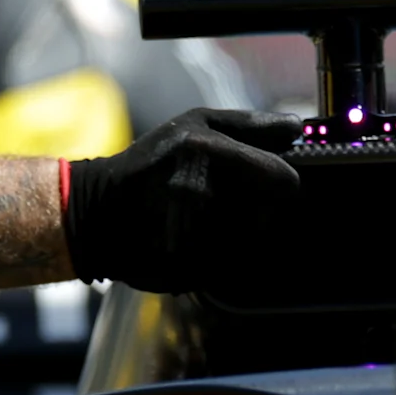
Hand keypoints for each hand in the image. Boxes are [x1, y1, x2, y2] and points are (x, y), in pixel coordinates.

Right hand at [62, 109, 301, 292]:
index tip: (267, 180)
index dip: (281, 181)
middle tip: (227, 198)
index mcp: (212, 156)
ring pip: (253, 241)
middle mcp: (207, 198)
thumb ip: (250, 124)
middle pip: (272, 214)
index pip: (285, 182)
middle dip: (259, 206)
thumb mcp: (194, 124)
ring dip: (240, 231)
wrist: (98, 213)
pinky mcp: (193, 270)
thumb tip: (297, 128)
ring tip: (206, 218)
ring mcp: (199, 238)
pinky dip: (222, 254)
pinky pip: (232, 265)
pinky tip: (196, 239)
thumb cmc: (152, 162)